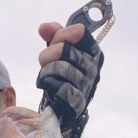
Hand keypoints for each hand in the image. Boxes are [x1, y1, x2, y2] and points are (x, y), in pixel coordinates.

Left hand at [36, 21, 103, 137]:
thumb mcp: (60, 53)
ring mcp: (86, 87)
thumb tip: (44, 27)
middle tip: (43, 61)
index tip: (53, 40)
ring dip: (45, 70)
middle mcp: (93, 69)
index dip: (61, 34)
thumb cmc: (62, 77)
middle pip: (64, 49)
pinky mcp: (77, 103)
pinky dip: (48, 83)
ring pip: (60, 68)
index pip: (79, 32)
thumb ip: (54, 35)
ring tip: (44, 75)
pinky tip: (46, 85)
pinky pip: (59, 87)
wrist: (63, 109)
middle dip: (48, 54)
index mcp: (93, 53)